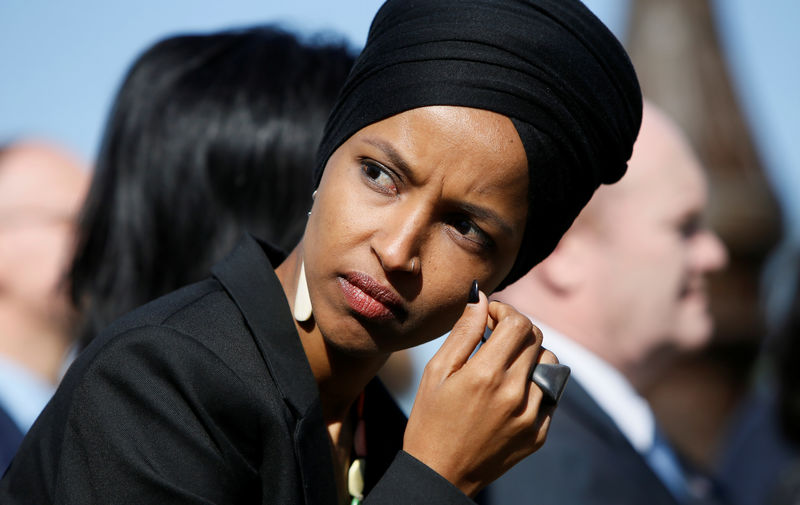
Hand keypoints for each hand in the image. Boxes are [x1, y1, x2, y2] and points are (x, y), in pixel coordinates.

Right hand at [402, 291, 556, 496]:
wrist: (440, 474)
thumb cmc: (430, 421)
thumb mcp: (436, 372)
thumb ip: (463, 332)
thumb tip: (481, 299)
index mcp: (486, 375)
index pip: (517, 323)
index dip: (504, 311)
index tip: (488, 315)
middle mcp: (515, 393)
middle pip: (535, 338)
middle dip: (515, 328)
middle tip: (492, 335)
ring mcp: (531, 416)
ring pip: (550, 363)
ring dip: (530, 354)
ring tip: (504, 364)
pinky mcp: (539, 433)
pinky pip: (549, 394)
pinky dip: (534, 383)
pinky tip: (509, 392)